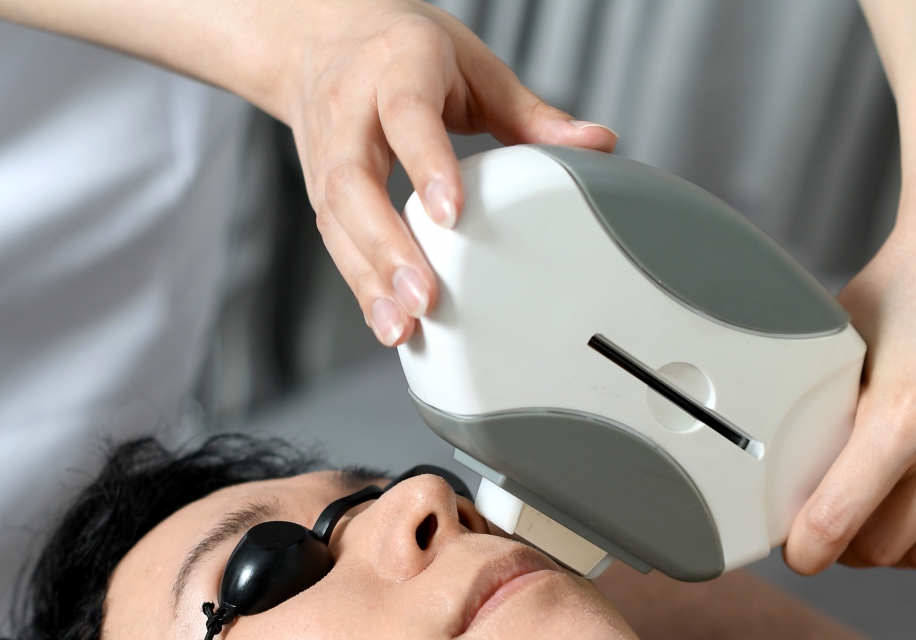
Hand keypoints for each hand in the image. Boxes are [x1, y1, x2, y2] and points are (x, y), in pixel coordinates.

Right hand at [276, 1, 615, 345]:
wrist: (320, 39)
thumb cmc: (402, 51)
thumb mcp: (472, 66)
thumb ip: (530, 113)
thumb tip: (597, 143)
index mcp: (396, 67)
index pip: (408, 116)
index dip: (427, 165)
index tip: (451, 214)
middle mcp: (350, 110)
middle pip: (355, 182)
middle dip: (388, 246)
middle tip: (425, 296)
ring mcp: (325, 153)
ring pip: (336, 220)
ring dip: (369, 278)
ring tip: (403, 325)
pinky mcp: (318, 190)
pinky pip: (333, 241)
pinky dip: (360, 285)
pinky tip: (388, 320)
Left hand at [785, 0, 915, 574]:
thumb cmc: (910, 279)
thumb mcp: (841, 343)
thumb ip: (822, 411)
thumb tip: (788, 467)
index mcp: (903, 415)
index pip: (837, 523)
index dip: (806, 548)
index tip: (797, 550)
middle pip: (885, 548)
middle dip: (846, 547)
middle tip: (829, 527)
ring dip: (896, 548)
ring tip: (874, 523)